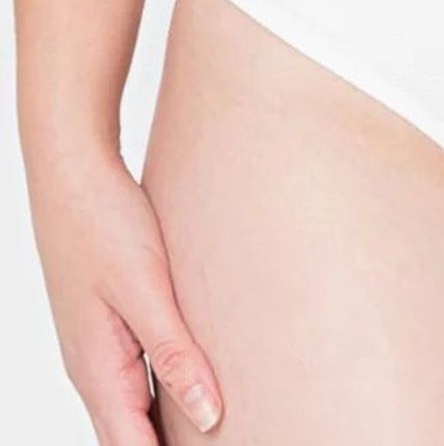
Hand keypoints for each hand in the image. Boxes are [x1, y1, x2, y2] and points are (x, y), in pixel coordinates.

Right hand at [27, 143, 223, 440]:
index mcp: (99, 370)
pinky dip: (163, 392)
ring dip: (167, 426)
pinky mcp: (109, 324)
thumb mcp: (146, 289)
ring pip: (134, 408)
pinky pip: (135, 376)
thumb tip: (210, 416)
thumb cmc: (104, 225)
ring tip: (215, 431)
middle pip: (130, 436)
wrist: (71, 173)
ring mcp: (98, 348)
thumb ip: (176, 354)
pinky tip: (194, 382)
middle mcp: (93, 369)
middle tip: (224, 444)